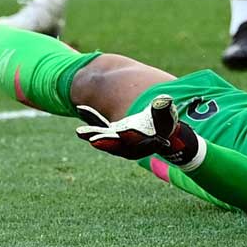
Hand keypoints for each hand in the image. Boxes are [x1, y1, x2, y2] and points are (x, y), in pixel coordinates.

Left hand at [76, 95, 201, 165]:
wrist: (158, 128)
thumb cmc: (165, 121)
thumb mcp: (167, 116)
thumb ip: (163, 110)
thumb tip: (164, 101)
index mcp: (147, 143)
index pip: (139, 143)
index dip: (130, 138)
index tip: (122, 133)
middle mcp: (131, 146)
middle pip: (118, 146)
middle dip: (106, 142)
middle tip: (93, 140)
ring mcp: (119, 140)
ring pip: (106, 138)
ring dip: (93, 134)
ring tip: (80, 132)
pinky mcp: (112, 132)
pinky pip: (100, 125)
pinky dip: (91, 117)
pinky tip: (80, 108)